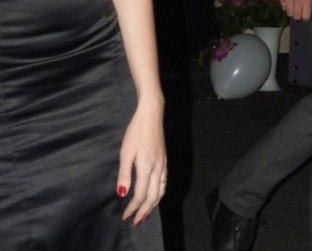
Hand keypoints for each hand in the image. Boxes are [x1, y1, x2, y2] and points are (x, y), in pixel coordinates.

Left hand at [117, 99, 166, 226]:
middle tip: (135, 221)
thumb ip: (124, 174)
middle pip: (153, 196)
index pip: (140, 194)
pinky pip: (164, 182)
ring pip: (161, 190)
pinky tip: (154, 195)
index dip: (132, 208)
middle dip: (144, 211)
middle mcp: (158, 168)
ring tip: (145, 213)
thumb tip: (122, 193)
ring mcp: (163, 164)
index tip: (125, 216)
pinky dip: (159, 194)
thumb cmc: (136, 131)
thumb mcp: (126, 152)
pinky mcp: (165, 160)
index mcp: (147, 167)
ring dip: (153, 205)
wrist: (152, 114)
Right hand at [278, 0, 311, 20]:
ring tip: (294, 6)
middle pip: (297, 16)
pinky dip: (286, 6)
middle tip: (301, 10)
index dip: (307, 17)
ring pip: (289, 13)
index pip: (306, 16)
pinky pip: (283, 7)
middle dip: (299, 15)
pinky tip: (289, 1)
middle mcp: (296, 1)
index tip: (307, 15)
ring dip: (292, 11)